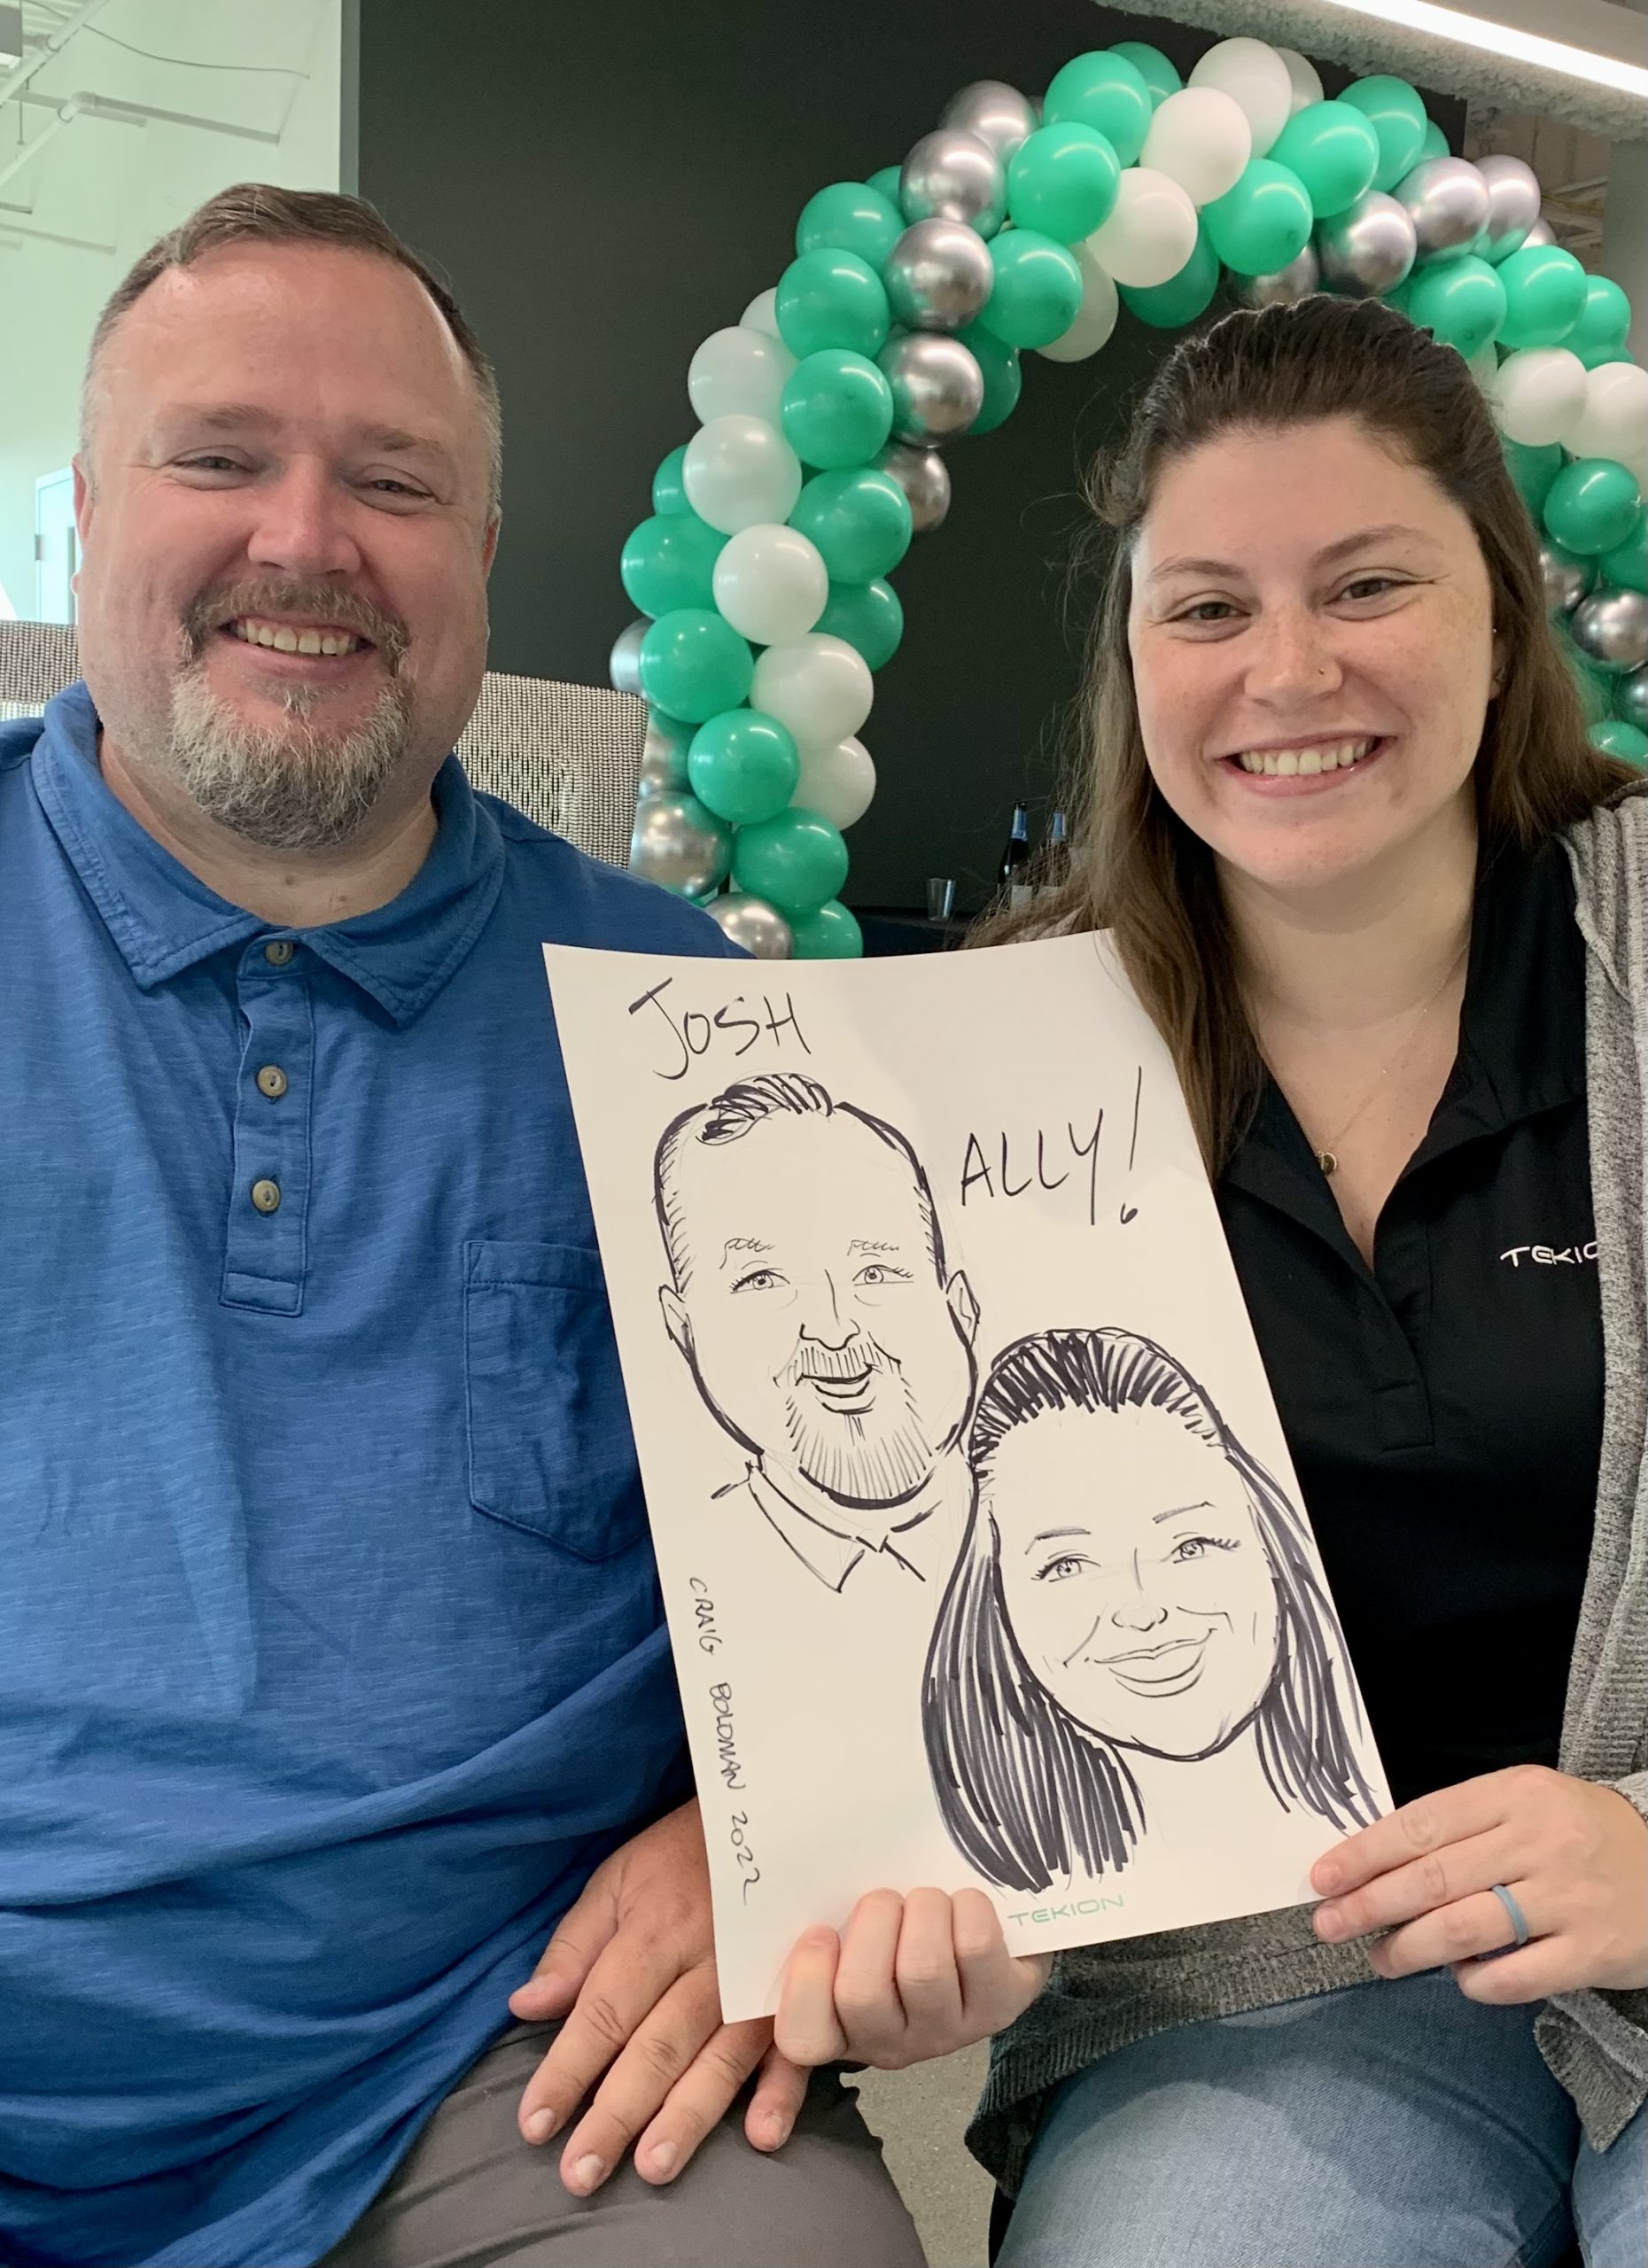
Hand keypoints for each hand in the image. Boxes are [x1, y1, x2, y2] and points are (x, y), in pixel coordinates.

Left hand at [508, 1799, 807, 2192]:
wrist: (771, 1815)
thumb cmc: (681, 1855)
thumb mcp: (618, 1879)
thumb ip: (575, 1946)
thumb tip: (527, 2008)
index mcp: (654, 1929)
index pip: (603, 2011)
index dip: (567, 2070)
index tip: (534, 2125)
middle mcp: (707, 1961)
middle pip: (657, 2045)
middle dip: (617, 2113)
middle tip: (580, 2176)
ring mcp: (759, 1981)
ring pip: (720, 2056)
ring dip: (689, 2115)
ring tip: (654, 2168)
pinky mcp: (797, 1994)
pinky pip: (796, 2046)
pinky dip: (782, 2092)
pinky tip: (762, 2136)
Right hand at [775, 1887, 1050, 2070]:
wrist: (984, 1926)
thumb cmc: (895, 1927)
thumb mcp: (838, 1936)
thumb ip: (791, 1934)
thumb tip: (747, 1905)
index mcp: (840, 2029)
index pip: (803, 2038)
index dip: (806, 1982)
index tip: (820, 1931)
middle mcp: (892, 2044)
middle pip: (862, 1994)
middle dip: (871, 1922)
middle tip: (884, 1900)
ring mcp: (949, 2031)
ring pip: (922, 1970)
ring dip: (921, 1910)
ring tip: (926, 1898)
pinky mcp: (1001, 2005)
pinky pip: (975, 1948)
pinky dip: (967, 1907)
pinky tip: (963, 1902)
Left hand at [1311, 1765, 1647, 2001]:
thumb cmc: (1579, 1835)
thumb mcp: (1526, 1805)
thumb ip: (1462, 1827)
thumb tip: (1377, 1864)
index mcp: (1515, 1794)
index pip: (1421, 1824)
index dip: (1365, 1853)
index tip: (1323, 1877)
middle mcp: (1540, 1841)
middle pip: (1433, 1877)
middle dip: (1370, 1904)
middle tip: (1329, 1924)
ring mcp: (1567, 1898)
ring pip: (1463, 1928)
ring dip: (1408, 1949)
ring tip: (1380, 1959)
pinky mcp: (1590, 1952)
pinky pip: (1512, 1977)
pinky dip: (1473, 1982)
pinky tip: (1458, 1978)